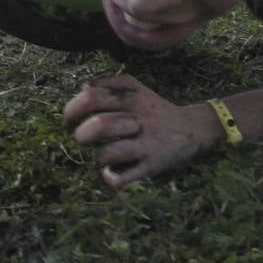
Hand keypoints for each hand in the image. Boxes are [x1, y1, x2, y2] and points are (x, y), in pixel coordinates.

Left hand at [63, 75, 222, 187]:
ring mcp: (145, 145)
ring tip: (106, 153)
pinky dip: (111, 177)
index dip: (71, 111)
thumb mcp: (135, 88)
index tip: (69, 121)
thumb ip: (107, 83)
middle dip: (82, 136)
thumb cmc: (154, 110)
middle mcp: (137, 120)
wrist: (193, 129)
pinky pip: (121, 178)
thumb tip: (82, 89)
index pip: (90, 98)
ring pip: (105, 154)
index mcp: (129, 99)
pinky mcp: (151, 166)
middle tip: (85, 139)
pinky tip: (114, 170)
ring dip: (99, 156)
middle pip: (97, 127)